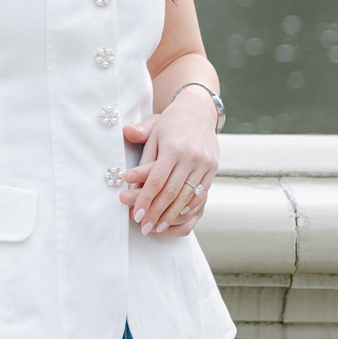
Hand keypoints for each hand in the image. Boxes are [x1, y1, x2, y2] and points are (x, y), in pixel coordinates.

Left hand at [119, 88, 218, 236]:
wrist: (198, 110)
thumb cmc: (170, 123)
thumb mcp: (153, 130)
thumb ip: (138, 154)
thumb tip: (124, 173)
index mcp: (173, 147)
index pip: (156, 180)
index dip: (145, 200)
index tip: (136, 215)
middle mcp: (191, 156)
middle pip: (172, 192)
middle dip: (157, 213)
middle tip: (144, 228)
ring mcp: (204, 163)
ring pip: (187, 196)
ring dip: (172, 215)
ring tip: (159, 228)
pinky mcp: (213, 168)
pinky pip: (202, 192)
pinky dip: (190, 206)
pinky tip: (179, 216)